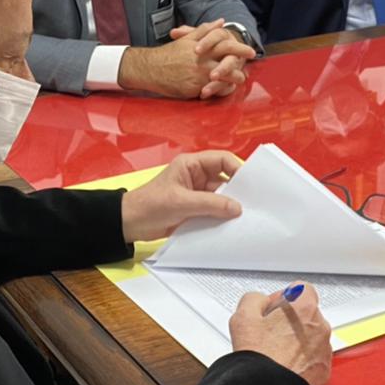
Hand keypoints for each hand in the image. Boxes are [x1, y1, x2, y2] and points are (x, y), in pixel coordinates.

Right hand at [118, 19, 255, 98]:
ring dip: (231, 83)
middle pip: (228, 66)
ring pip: (223, 81)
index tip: (252, 51)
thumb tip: (221, 21)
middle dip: (239, 71)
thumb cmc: (170, 53)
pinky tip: (223, 90)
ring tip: (236, 83)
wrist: (151, 69)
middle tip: (246, 73)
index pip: (227, 46)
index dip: (241, 49)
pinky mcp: (194, 89)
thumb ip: (205, 30)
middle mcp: (203, 62)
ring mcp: (199, 77)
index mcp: (203, 49)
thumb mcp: (187, 39)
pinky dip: (219, 91)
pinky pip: (212, 92)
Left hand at [120, 150, 242, 241]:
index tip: (251, 184)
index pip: (222, 160)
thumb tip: (237, 208)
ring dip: (230, 206)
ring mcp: (196, 194)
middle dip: (237, 190)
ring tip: (246, 217)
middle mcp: (196, 177)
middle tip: (253, 203)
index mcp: (191, 165)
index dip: (237, 169)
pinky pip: (214, 211)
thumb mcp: (182, 203)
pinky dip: (222, 217)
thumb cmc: (150, 205)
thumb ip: (211, 204)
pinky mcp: (194, 210)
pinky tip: (232, 225)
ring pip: (221, 197)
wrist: (130, 224)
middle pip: (224, 179)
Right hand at [230, 283, 332, 384]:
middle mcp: (320, 327)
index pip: (301, 288)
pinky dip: (302, 359)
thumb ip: (254, 298)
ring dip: (297, 340)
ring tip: (275, 351)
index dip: (285, 296)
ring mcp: (324, 349)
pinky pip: (314, 357)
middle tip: (270, 331)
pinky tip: (283, 364)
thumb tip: (260, 301)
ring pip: (312, 336)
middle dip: (291, 319)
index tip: (274, 306)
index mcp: (304, 309)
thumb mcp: (243, 316)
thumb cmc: (258, 357)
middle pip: (307, 313)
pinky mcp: (324, 370)